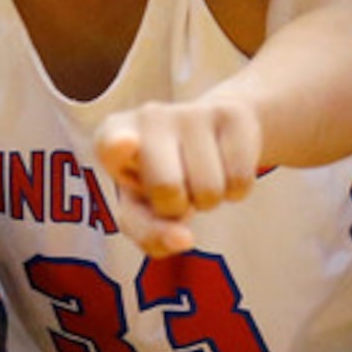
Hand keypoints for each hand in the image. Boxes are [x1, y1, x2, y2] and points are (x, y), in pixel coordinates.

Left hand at [94, 96, 260, 257]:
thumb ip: (149, 233)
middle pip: (167, 188)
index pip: (111, 143)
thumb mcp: (143, 208)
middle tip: (174, 190)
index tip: (128, 142)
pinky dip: (234, 191)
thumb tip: (184, 240)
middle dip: (175, 207)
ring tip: (197, 176)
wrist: (211, 131)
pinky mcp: (230, 114)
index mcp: (112, 136)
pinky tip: (222, 167)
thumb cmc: (162, 176)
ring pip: (209, 190)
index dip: (119, 146)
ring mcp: (190, 112)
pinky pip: (239, 180)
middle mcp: (148, 117)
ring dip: (207, 200)